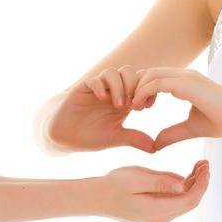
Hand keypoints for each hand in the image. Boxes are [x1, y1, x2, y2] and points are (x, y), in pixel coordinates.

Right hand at [38, 68, 159, 154]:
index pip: (140, 83)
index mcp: (124, 100)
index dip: (147, 90)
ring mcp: (97, 88)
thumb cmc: (91, 136)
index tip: (147, 107)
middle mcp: (111, 91)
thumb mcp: (116, 138)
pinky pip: (94, 80)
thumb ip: (134, 139)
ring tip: (119, 105)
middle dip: (134, 86)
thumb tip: (155, 148)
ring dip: (119, 86)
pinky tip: (102, 100)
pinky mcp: (82, 89)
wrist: (66, 137)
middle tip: (134, 105)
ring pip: (113, 72)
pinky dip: (100, 87)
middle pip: (129, 72)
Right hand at [98, 159, 210, 221]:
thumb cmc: (113, 184)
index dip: (202, 183)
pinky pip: (175, 201)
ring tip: (199, 165)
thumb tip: (183, 185)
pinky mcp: (156, 213)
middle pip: (190, 201)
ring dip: (193, 184)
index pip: (190, 199)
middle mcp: (161, 219)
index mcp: (158, 211)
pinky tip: (186, 175)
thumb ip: (161, 182)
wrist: (96, 198)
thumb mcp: (137, 178)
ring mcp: (159, 218)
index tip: (206, 165)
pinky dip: (183, 188)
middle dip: (200, 182)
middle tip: (205, 162)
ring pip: (184, 201)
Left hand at [129, 67, 221, 147]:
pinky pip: (157, 82)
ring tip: (133, 107)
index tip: (138, 108)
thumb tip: (155, 145)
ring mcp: (186, 77)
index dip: (142, 89)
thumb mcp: (191, 129)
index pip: (155, 77)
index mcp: (185, 82)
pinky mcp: (187, 83)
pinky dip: (144, 93)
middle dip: (136, 87)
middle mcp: (184, 75)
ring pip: (150, 75)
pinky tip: (140, 107)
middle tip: (130, 107)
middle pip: (149, 72)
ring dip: (138, 90)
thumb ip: (173, 134)